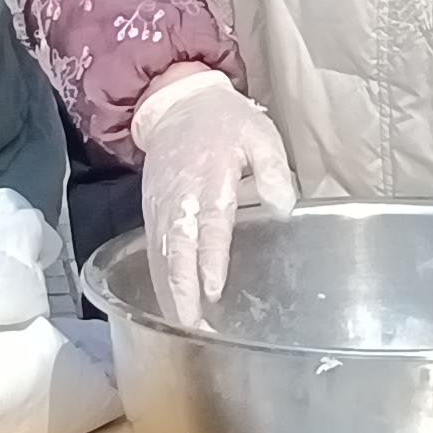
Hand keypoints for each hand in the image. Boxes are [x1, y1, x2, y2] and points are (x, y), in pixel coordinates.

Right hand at [137, 66, 295, 327]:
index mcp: (210, 178)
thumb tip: (280, 205)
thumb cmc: (226, 122)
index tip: (213, 290)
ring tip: (185, 329)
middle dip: (183, 292)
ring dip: (171, 295)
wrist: (177, 103)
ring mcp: (161, 207)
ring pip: (161, 257)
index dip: (209, 258)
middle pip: (177, 250)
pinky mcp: (151, 212)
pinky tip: (171, 307)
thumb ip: (272, 170)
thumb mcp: (260, 134)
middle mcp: (180, 197)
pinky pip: (154, 252)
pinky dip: (161, 281)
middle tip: (196, 329)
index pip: (209, 224)